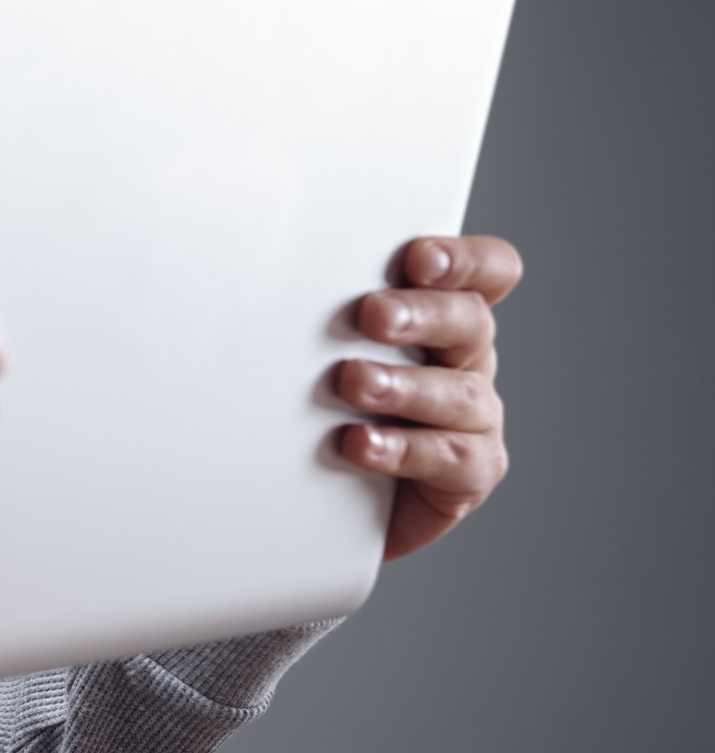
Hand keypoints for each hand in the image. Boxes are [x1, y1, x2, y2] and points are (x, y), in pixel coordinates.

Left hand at [336, 235, 523, 561]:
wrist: (324, 493)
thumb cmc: (321, 404)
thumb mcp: (320, 349)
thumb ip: (320, 311)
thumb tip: (265, 276)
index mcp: (442, 314)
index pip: (486, 271)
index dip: (464, 260)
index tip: (418, 259)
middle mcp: (467, 358)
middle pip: (471, 322)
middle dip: (422, 314)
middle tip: (371, 315)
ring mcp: (475, 416)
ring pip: (460, 393)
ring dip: (404, 385)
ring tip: (354, 382)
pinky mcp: (470, 471)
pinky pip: (450, 458)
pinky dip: (403, 449)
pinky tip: (361, 444)